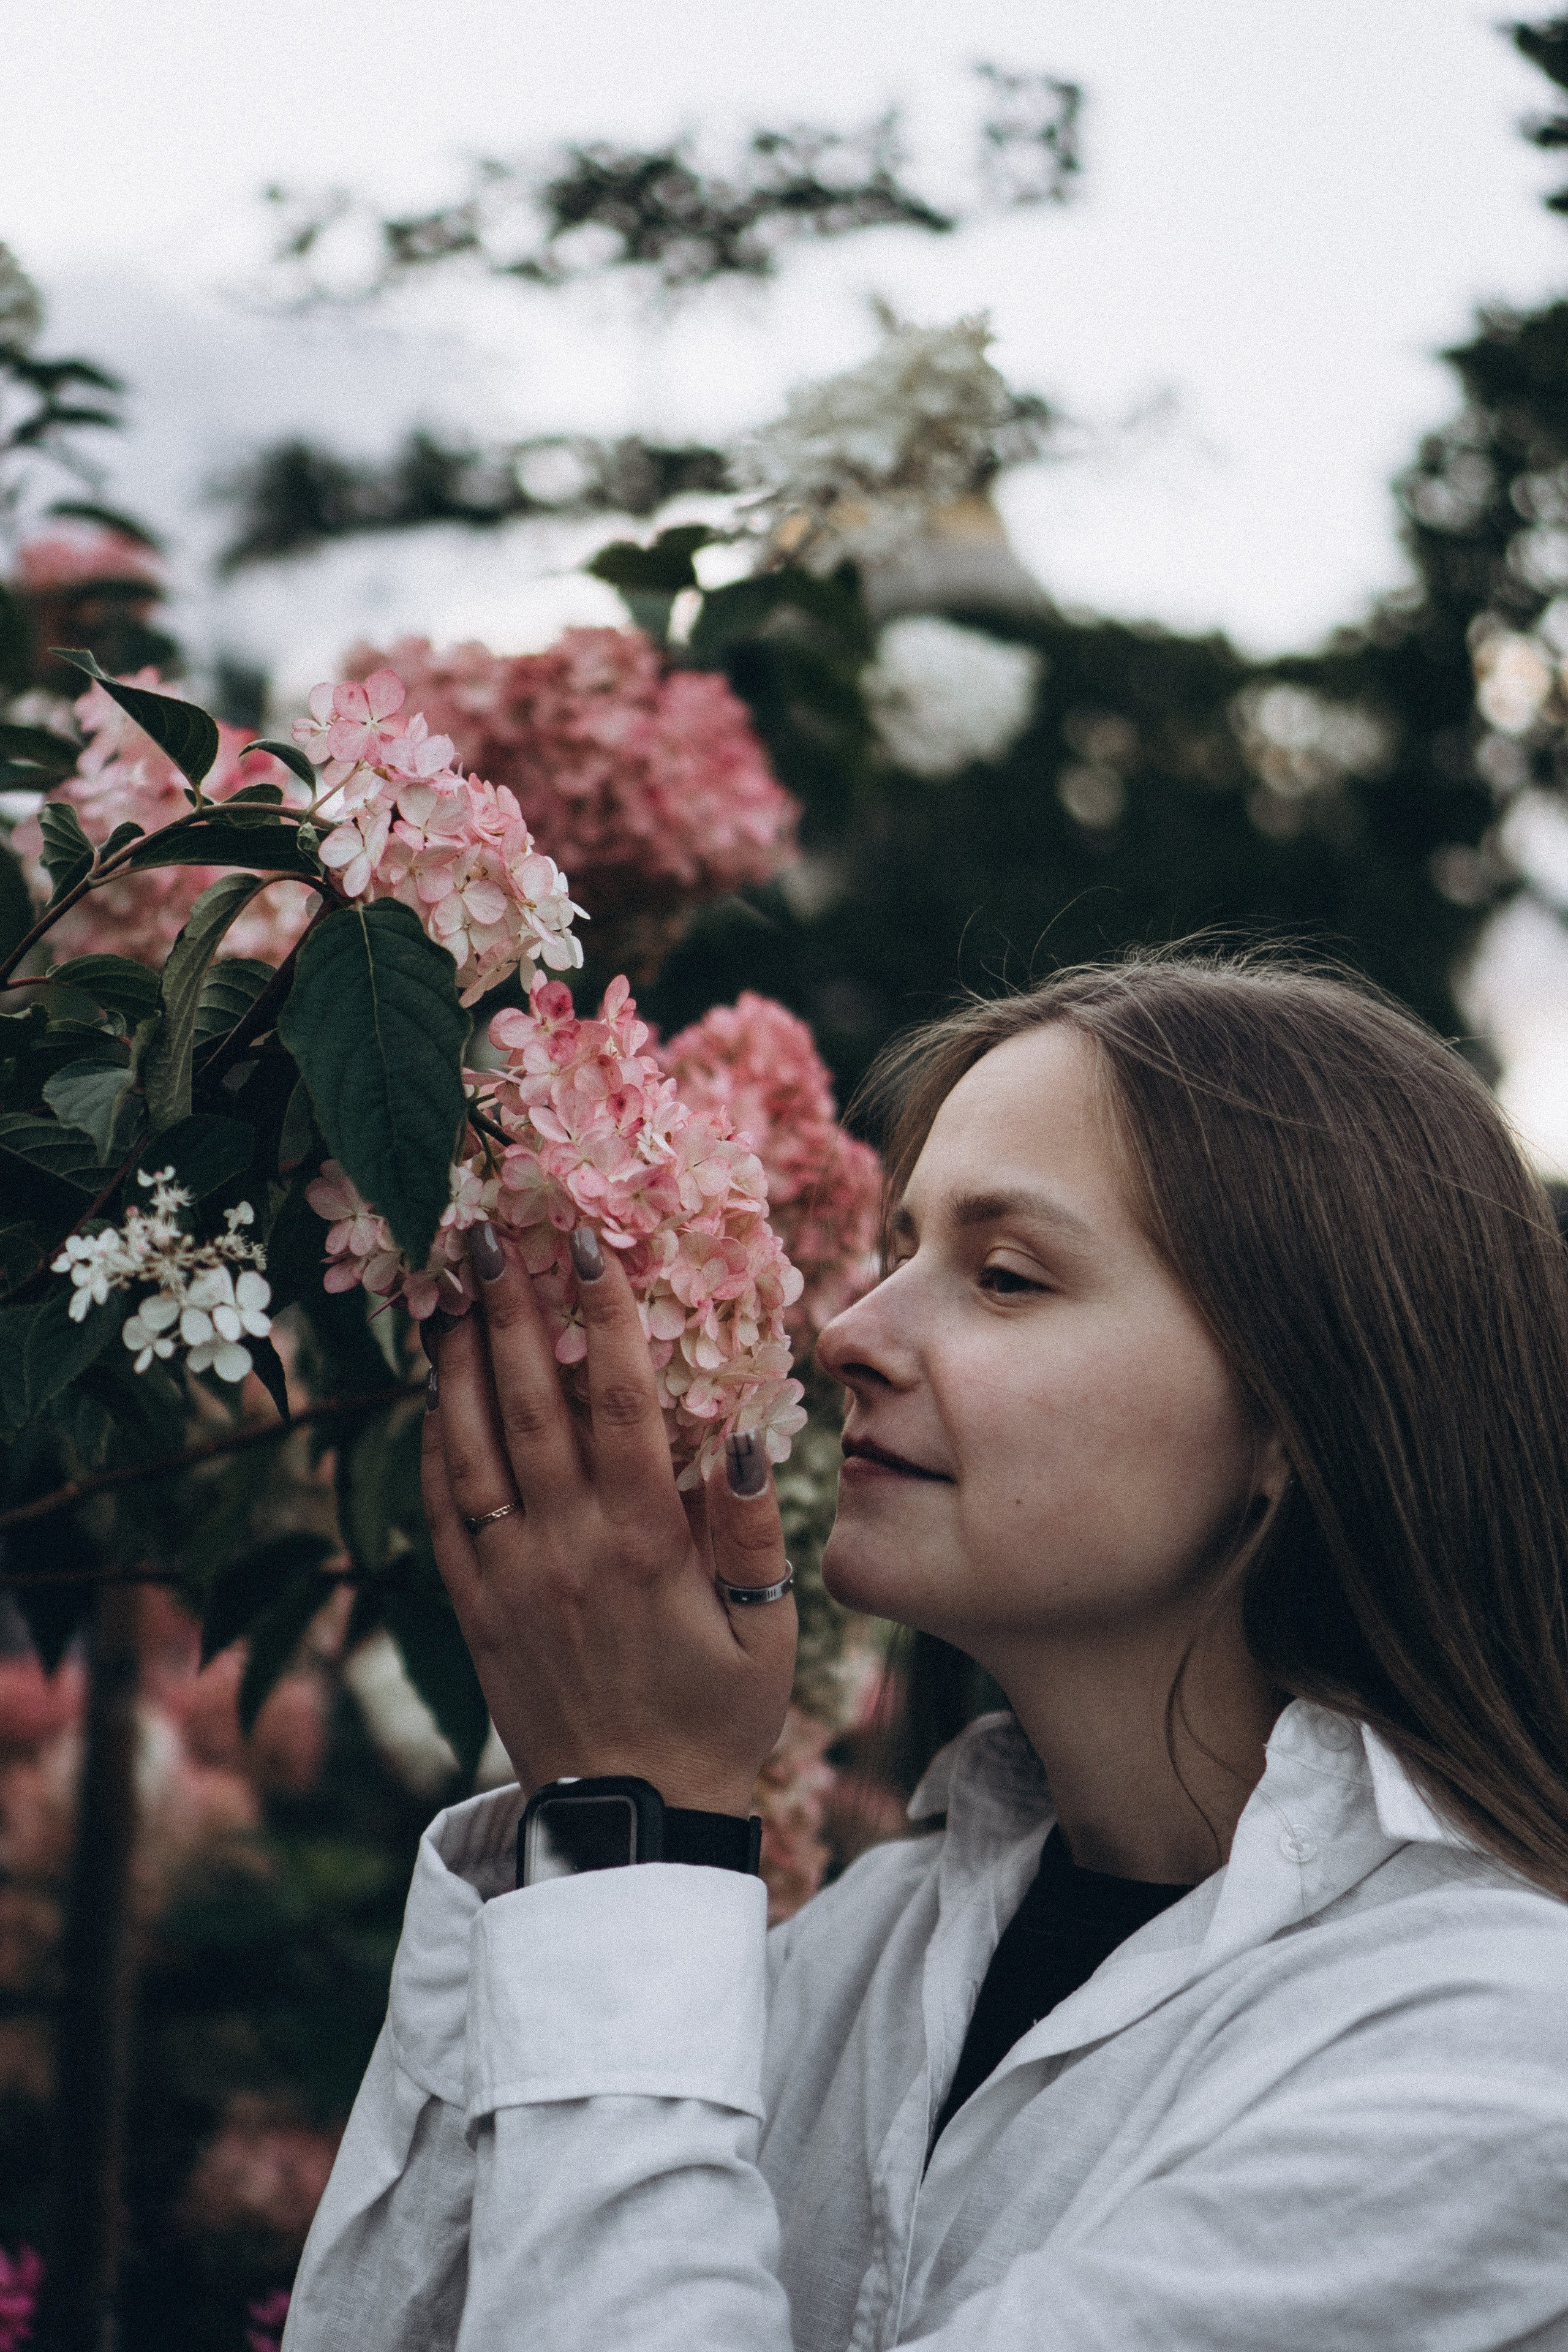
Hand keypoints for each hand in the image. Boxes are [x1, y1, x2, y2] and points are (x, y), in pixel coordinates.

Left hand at [421, 1220, 795, 1813]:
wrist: (633, 1818)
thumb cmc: (716, 1716)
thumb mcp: (766, 1632)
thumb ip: (750, 1533)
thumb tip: (736, 1436)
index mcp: (642, 1543)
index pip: (618, 1402)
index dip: (602, 1316)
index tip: (584, 1244)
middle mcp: (564, 1546)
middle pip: (529, 1403)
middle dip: (507, 1309)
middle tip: (485, 1231)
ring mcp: (510, 1576)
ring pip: (470, 1447)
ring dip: (455, 1361)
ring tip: (445, 1288)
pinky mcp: (475, 1608)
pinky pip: (442, 1511)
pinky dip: (430, 1445)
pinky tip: (429, 1393)